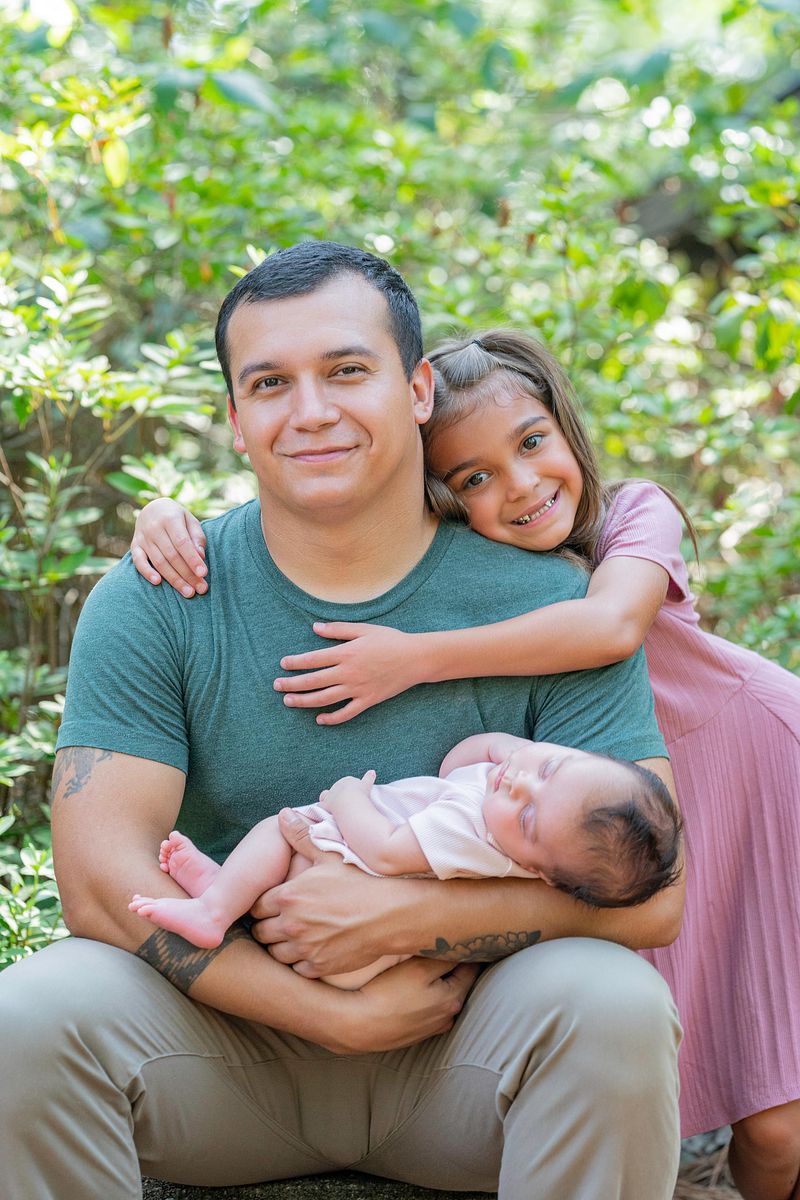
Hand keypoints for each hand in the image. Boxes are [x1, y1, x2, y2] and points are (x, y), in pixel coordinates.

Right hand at [130, 498, 207, 597]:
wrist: (153, 508)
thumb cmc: (177, 518)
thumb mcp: (190, 521)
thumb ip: (197, 538)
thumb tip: (201, 557)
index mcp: (170, 518)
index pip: (182, 542)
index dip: (192, 559)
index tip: (203, 573)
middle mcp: (154, 527)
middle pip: (172, 555)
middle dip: (187, 574)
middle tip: (201, 589)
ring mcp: (142, 537)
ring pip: (158, 562)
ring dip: (174, 579)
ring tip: (188, 592)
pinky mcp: (134, 545)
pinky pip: (138, 561)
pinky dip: (146, 572)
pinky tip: (157, 582)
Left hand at [252, 808, 417, 975]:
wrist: (391, 913)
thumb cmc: (361, 879)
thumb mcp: (331, 853)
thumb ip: (302, 835)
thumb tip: (283, 814)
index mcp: (288, 896)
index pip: (256, 906)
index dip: (264, 905)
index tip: (276, 903)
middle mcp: (291, 924)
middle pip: (261, 932)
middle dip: (269, 926)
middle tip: (285, 920)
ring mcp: (304, 949)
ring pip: (275, 953)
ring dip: (282, 945)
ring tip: (298, 935)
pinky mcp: (318, 967)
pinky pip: (296, 969)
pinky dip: (300, 961)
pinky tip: (313, 948)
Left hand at [273, 622, 419, 724]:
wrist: (416, 658)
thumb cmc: (390, 640)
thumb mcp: (364, 629)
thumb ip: (338, 629)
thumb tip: (315, 627)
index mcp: (346, 653)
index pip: (313, 659)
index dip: (295, 662)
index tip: (283, 664)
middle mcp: (349, 673)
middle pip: (313, 682)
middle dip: (292, 684)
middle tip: (277, 685)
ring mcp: (358, 689)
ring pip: (324, 699)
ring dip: (304, 701)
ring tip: (289, 701)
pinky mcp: (368, 700)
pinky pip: (346, 713)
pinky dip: (332, 718)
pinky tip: (319, 719)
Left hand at [319, 770, 375, 816]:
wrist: (351, 803)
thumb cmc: (361, 794)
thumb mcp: (367, 785)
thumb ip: (369, 778)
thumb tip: (372, 771)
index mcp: (347, 780)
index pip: (347, 782)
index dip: (349, 789)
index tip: (353, 796)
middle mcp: (337, 785)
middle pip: (336, 788)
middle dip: (338, 794)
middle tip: (344, 803)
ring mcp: (330, 795)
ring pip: (325, 795)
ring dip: (326, 799)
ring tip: (331, 807)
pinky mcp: (326, 804)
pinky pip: (321, 805)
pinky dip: (322, 808)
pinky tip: (324, 813)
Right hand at [328, 957, 478, 1053]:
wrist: (358, 1026)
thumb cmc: (388, 994)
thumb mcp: (420, 968)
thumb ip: (445, 958)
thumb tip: (461, 949)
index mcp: (454, 999)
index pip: (471, 968)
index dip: (466, 951)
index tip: (460, 937)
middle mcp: (448, 1017)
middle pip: (458, 983)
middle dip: (452, 966)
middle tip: (440, 947)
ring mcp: (432, 1028)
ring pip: (442, 996)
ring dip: (437, 982)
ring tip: (422, 967)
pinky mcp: (415, 1033)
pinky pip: (427, 1008)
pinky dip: (424, 997)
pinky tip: (408, 989)